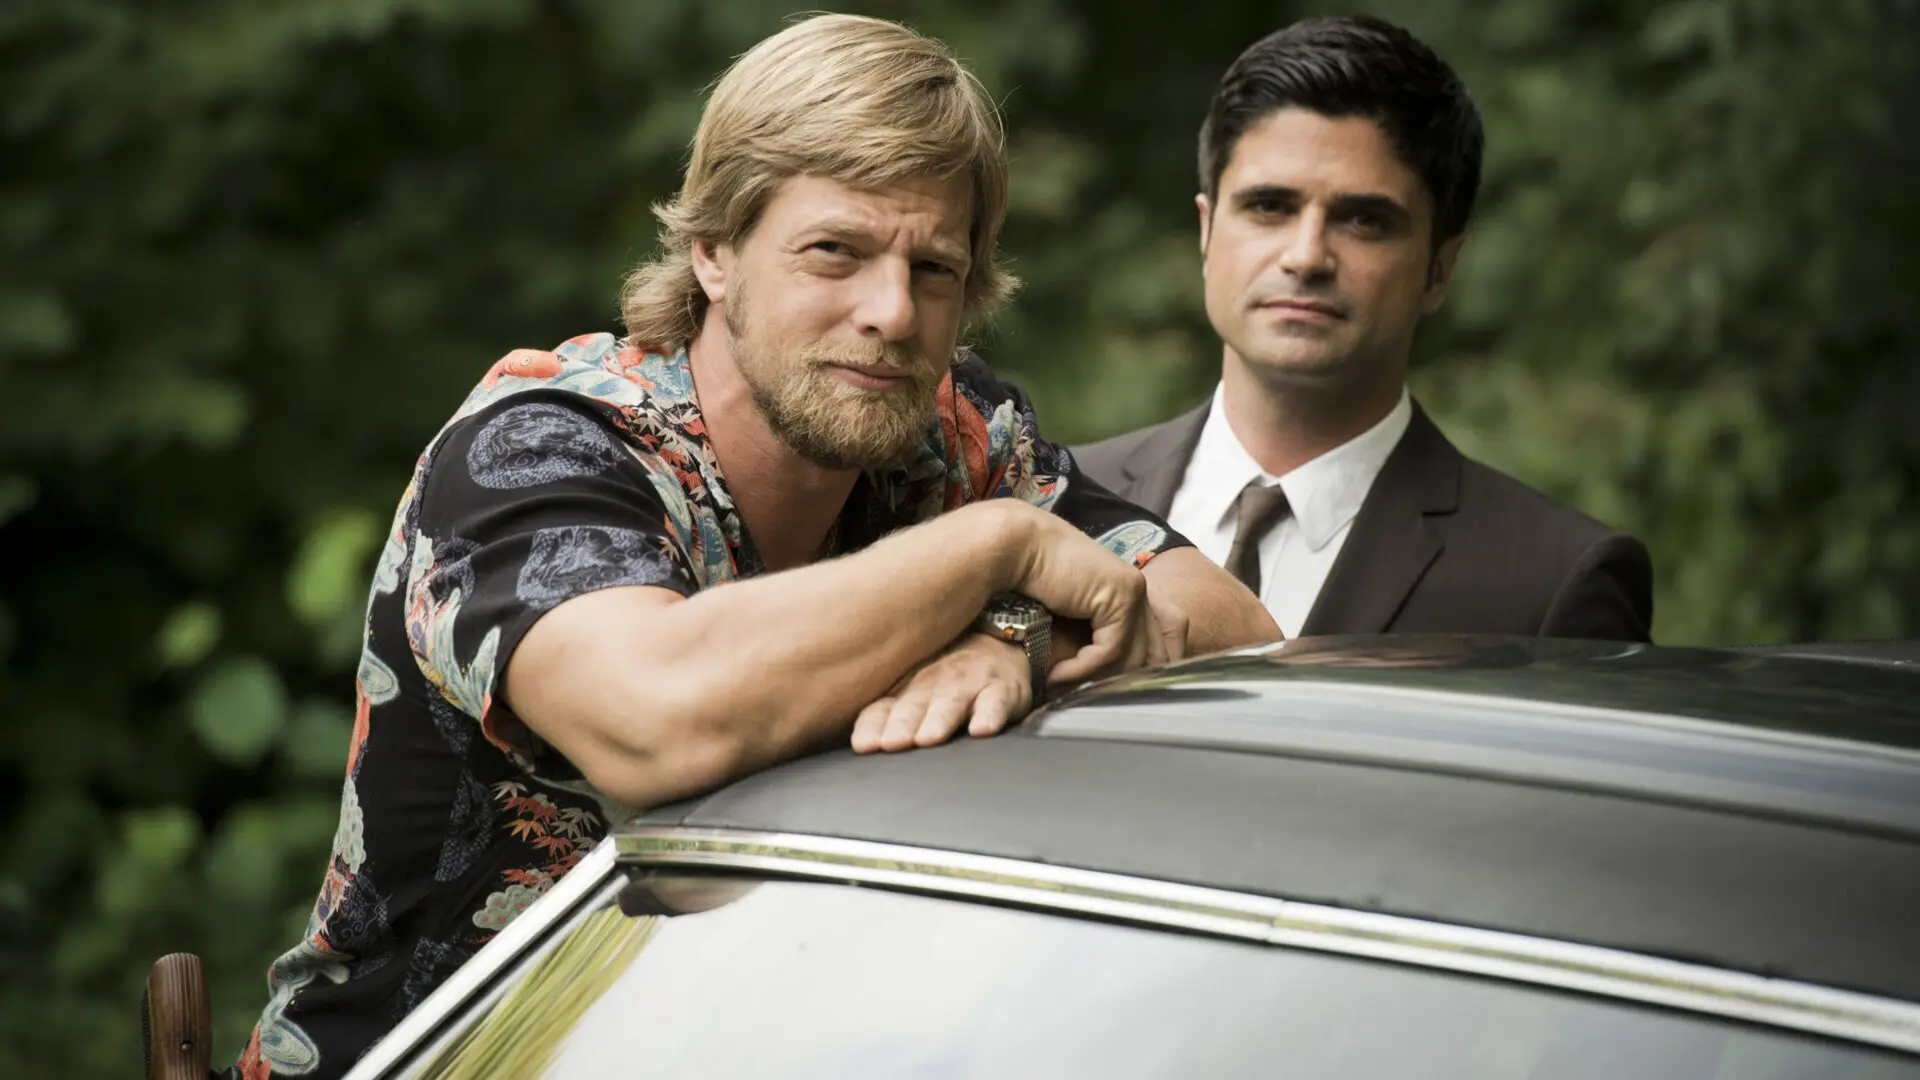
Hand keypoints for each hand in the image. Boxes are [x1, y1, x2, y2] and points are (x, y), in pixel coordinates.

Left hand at [850, 632, 1030, 753]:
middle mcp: (932, 685)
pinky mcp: (1001, 691)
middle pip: (914, 706)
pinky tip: (982, 729)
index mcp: (904, 689)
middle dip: (902, 724)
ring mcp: (967, 686)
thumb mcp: (908, 691)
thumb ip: (880, 717)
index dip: (872, 726)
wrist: (995, 641)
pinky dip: (990, 715)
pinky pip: (996, 702)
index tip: (864, 745)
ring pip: (951, 703)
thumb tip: (855, 747)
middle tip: (893, 743)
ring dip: (939, 719)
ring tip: (930, 738)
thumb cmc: (943, 677)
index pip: (882, 709)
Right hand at [997, 504, 1154, 683]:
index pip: (1170, 637)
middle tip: (1089, 701)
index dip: (1151, 670)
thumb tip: (1110, 683)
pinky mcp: (1121, 596)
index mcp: (1133, 591)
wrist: (1017, 549)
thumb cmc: (1033, 583)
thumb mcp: (1073, 618)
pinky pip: (1110, 651)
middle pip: (1160, 653)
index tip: (1119, 695)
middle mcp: (1140, 590)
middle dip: (1127, 684)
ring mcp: (1134, 590)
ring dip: (1096, 681)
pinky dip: (1081, 669)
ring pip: (1134, 658)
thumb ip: (1096, 640)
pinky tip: (1055, 673)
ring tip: (1065, 689)